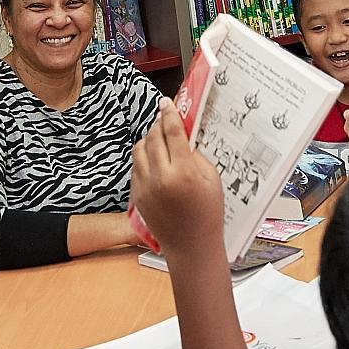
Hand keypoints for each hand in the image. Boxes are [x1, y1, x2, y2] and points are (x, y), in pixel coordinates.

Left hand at [131, 98, 223, 255]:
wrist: (190, 245)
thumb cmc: (208, 213)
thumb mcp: (212, 179)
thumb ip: (196, 155)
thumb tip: (183, 136)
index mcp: (184, 172)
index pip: (172, 132)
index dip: (169, 113)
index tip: (166, 103)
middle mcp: (161, 177)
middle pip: (153, 137)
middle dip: (158, 124)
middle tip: (164, 118)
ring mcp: (146, 186)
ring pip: (140, 149)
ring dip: (148, 139)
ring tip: (159, 138)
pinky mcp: (137, 195)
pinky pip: (136, 166)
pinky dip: (143, 157)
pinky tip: (154, 159)